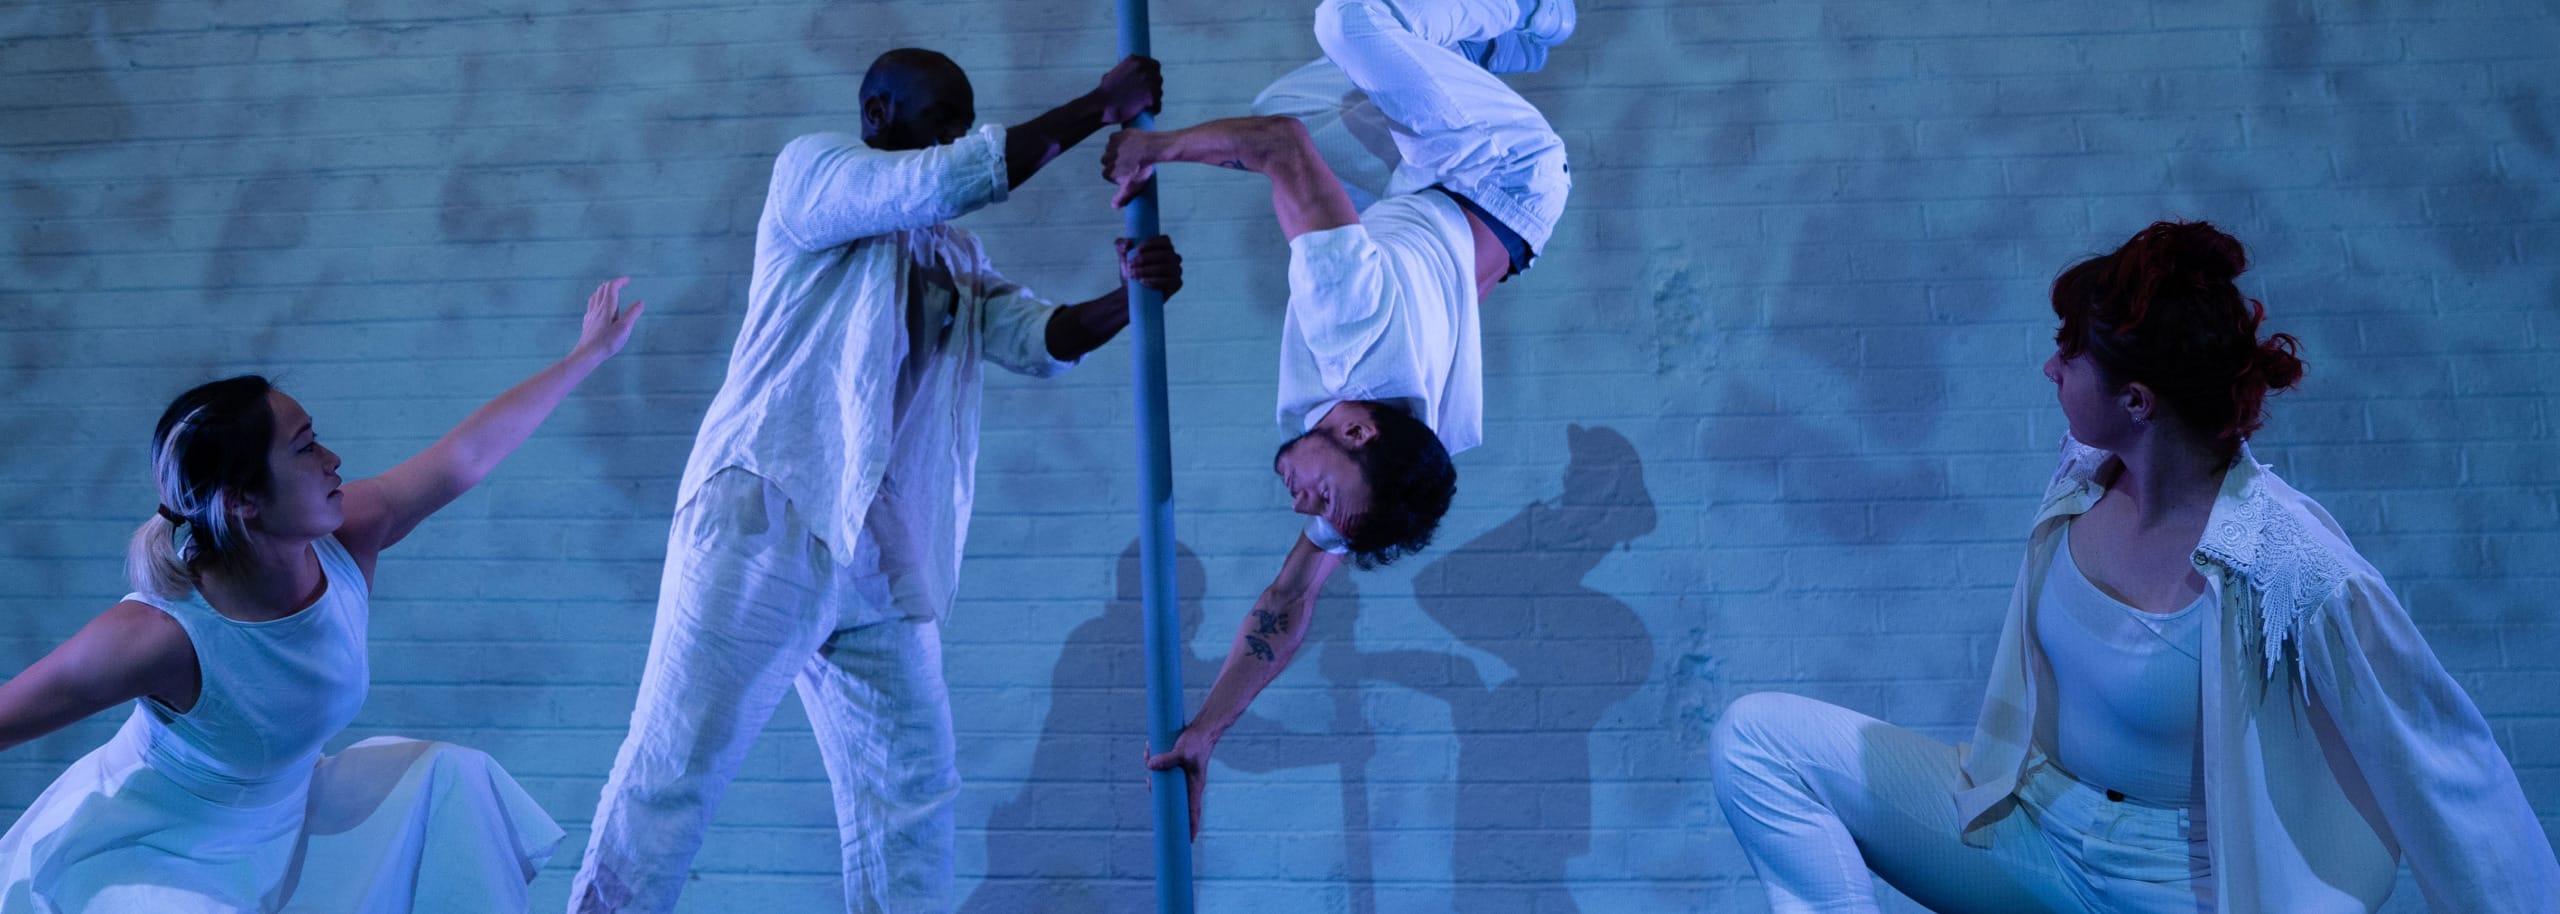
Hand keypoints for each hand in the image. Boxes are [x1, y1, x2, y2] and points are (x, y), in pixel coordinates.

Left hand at [575, 277, 644, 359]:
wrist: (587, 354)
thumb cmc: (607, 342)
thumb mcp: (624, 328)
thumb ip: (632, 314)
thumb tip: (641, 302)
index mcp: (607, 307)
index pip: (611, 287)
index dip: (619, 281)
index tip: (628, 280)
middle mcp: (597, 308)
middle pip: (602, 289)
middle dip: (612, 284)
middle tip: (622, 285)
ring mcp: (590, 315)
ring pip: (595, 296)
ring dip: (604, 291)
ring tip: (611, 293)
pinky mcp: (587, 323)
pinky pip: (591, 306)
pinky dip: (598, 301)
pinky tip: (600, 308)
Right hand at [1093, 55, 1163, 125]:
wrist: (1102, 104)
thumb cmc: (1105, 92)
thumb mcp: (1115, 73)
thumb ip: (1128, 71)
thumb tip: (1136, 75)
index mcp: (1135, 60)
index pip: (1155, 65)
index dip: (1153, 75)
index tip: (1150, 82)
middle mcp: (1144, 68)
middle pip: (1158, 78)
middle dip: (1154, 87)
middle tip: (1146, 95)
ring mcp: (1149, 81)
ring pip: (1159, 91)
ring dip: (1154, 98)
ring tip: (1143, 105)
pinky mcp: (1152, 96)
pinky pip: (1158, 104)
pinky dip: (1154, 109)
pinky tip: (1147, 111)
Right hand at [1101, 129, 1157, 208]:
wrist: (1150, 149)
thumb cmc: (1142, 169)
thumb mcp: (1132, 187)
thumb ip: (1121, 197)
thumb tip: (1114, 206)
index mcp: (1108, 172)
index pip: (1109, 174)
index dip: (1118, 173)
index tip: (1128, 172)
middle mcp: (1105, 160)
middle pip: (1108, 161)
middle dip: (1117, 162)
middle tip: (1131, 162)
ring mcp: (1109, 147)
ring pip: (1111, 150)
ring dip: (1119, 151)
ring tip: (1132, 152)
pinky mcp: (1115, 136)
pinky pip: (1114, 139)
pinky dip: (1120, 140)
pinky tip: (1130, 144)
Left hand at [1117, 236, 1182, 298]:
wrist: (1131, 292)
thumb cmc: (1131, 270)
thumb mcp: (1123, 256)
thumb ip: (1120, 245)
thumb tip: (1127, 244)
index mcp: (1165, 247)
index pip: (1164, 240)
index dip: (1151, 243)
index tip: (1137, 250)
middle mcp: (1174, 257)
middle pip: (1164, 255)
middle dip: (1145, 259)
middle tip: (1131, 264)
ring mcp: (1177, 271)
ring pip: (1166, 268)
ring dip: (1147, 271)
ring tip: (1133, 274)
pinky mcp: (1177, 283)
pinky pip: (1170, 281)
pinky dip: (1155, 282)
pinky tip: (1143, 282)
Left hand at [1143, 725, 1214, 840]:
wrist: (1202, 729)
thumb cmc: (1197, 743)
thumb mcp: (1183, 752)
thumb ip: (1167, 759)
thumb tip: (1149, 766)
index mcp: (1194, 787)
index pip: (1193, 812)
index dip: (1191, 827)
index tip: (1188, 841)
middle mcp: (1188, 785)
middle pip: (1172, 800)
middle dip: (1157, 793)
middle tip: (1150, 783)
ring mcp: (1181, 777)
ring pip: (1163, 783)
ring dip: (1153, 772)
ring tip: (1149, 754)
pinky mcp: (1176, 767)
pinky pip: (1162, 770)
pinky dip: (1154, 760)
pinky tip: (1149, 748)